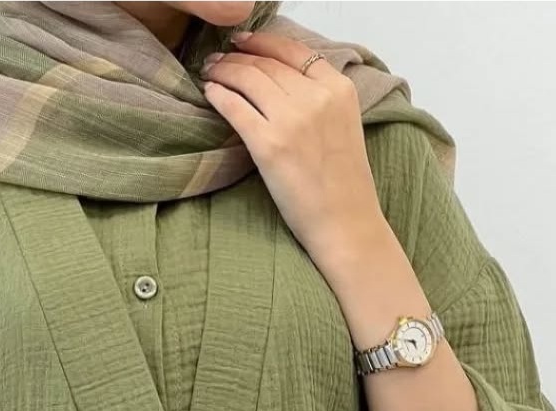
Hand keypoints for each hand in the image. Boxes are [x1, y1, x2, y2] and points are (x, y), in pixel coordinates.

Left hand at [199, 31, 387, 271]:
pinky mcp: (269, 144)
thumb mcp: (345, 125)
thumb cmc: (343, 185)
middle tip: (217, 59)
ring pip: (248, 79)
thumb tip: (283, 81)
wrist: (345, 223)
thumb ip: (321, 99)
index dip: (262, 41)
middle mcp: (316, 97)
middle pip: (266, 64)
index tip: (242, 41)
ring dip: (224, 71)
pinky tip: (209, 92)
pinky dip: (218, 95)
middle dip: (237, 57)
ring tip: (210, 72)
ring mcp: (292, 119)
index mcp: (339, 88)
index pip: (294, 50)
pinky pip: (235, 107)